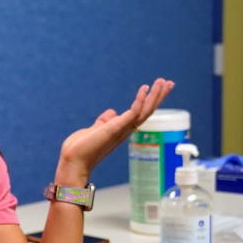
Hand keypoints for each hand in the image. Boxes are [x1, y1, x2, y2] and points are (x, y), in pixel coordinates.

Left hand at [54, 78, 173, 184]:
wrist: (73, 160)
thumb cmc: (82, 148)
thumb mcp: (96, 129)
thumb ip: (105, 121)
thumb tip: (112, 113)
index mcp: (122, 129)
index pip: (141, 112)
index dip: (151, 101)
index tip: (158, 88)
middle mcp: (126, 130)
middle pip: (148, 111)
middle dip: (159, 96)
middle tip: (169, 83)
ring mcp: (122, 129)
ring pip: (145, 111)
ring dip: (155, 96)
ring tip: (163, 82)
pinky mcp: (116, 128)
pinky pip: (133, 112)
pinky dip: (140, 100)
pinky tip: (145, 88)